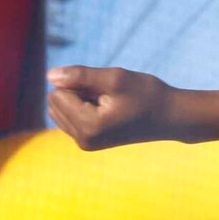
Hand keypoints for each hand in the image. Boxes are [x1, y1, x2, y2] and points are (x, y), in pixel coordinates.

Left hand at [46, 65, 178, 149]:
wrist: (169, 117)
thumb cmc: (146, 94)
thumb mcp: (114, 78)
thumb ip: (79, 76)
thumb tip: (49, 75)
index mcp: (88, 127)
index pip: (57, 93)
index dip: (79, 82)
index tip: (105, 89)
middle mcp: (83, 140)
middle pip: (55, 102)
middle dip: (76, 92)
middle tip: (107, 96)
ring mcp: (84, 143)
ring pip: (59, 109)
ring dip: (79, 99)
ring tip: (108, 103)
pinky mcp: (87, 142)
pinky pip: (68, 116)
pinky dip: (82, 107)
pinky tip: (106, 110)